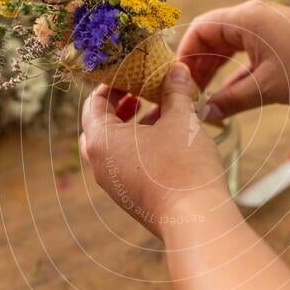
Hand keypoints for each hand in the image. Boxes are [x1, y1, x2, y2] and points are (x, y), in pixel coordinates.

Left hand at [80, 63, 228, 237]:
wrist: (196, 221)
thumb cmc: (183, 166)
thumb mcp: (181, 120)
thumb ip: (175, 92)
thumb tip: (176, 69)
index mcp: (101, 141)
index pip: (94, 103)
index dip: (112, 84)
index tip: (131, 72)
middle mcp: (100, 165)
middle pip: (100, 127)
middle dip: (119, 106)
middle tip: (140, 91)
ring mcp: (115, 186)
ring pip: (115, 148)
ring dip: (133, 127)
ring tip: (159, 112)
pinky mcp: (131, 198)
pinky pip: (127, 165)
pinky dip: (141, 148)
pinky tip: (168, 140)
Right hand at [177, 0, 289, 122]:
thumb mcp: (269, 89)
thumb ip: (232, 100)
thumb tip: (203, 114)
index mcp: (247, 19)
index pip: (200, 29)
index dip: (184, 56)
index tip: (177, 83)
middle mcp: (253, 16)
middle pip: (210, 36)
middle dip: (197, 66)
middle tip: (187, 94)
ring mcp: (266, 26)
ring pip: (227, 45)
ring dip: (214, 70)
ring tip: (204, 97)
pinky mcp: (277, 38)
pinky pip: (245, 52)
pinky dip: (233, 71)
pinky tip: (228, 94)